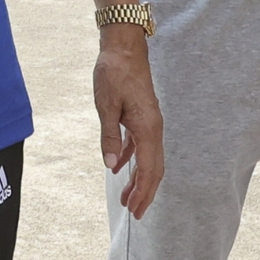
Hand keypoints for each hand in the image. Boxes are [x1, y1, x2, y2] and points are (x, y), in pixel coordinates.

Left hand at [95, 26, 164, 218]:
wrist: (124, 46)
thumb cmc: (114, 73)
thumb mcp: (105, 106)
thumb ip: (109, 137)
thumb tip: (111, 167)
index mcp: (147, 127)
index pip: (148, 169)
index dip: (142, 193)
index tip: (134, 212)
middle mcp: (153, 127)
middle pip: (154, 168)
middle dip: (145, 192)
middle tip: (134, 213)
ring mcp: (150, 121)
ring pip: (148, 158)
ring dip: (139, 178)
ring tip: (126, 197)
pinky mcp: (143, 115)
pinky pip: (141, 144)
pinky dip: (133, 159)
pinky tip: (120, 167)